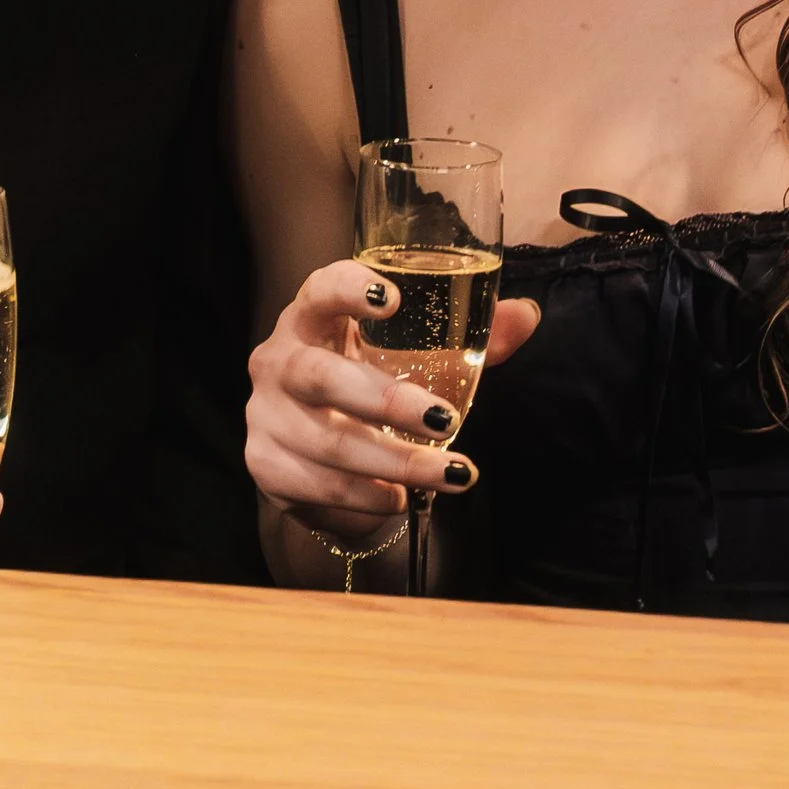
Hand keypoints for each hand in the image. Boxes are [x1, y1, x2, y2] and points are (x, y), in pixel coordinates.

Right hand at [244, 262, 538, 543]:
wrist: (318, 456)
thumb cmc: (369, 385)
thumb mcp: (414, 359)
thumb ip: (470, 339)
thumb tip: (524, 317)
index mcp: (312, 317)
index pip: (320, 289)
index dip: (348, 289)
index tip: (391, 298)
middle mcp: (278, 359)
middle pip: (320, 375)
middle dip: (387, 401)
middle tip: (444, 418)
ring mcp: (264, 414)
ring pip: (328, 442)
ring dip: (395, 463)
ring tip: (450, 473)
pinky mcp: (265, 464)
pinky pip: (318, 486)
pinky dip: (366, 497)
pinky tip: (399, 499)